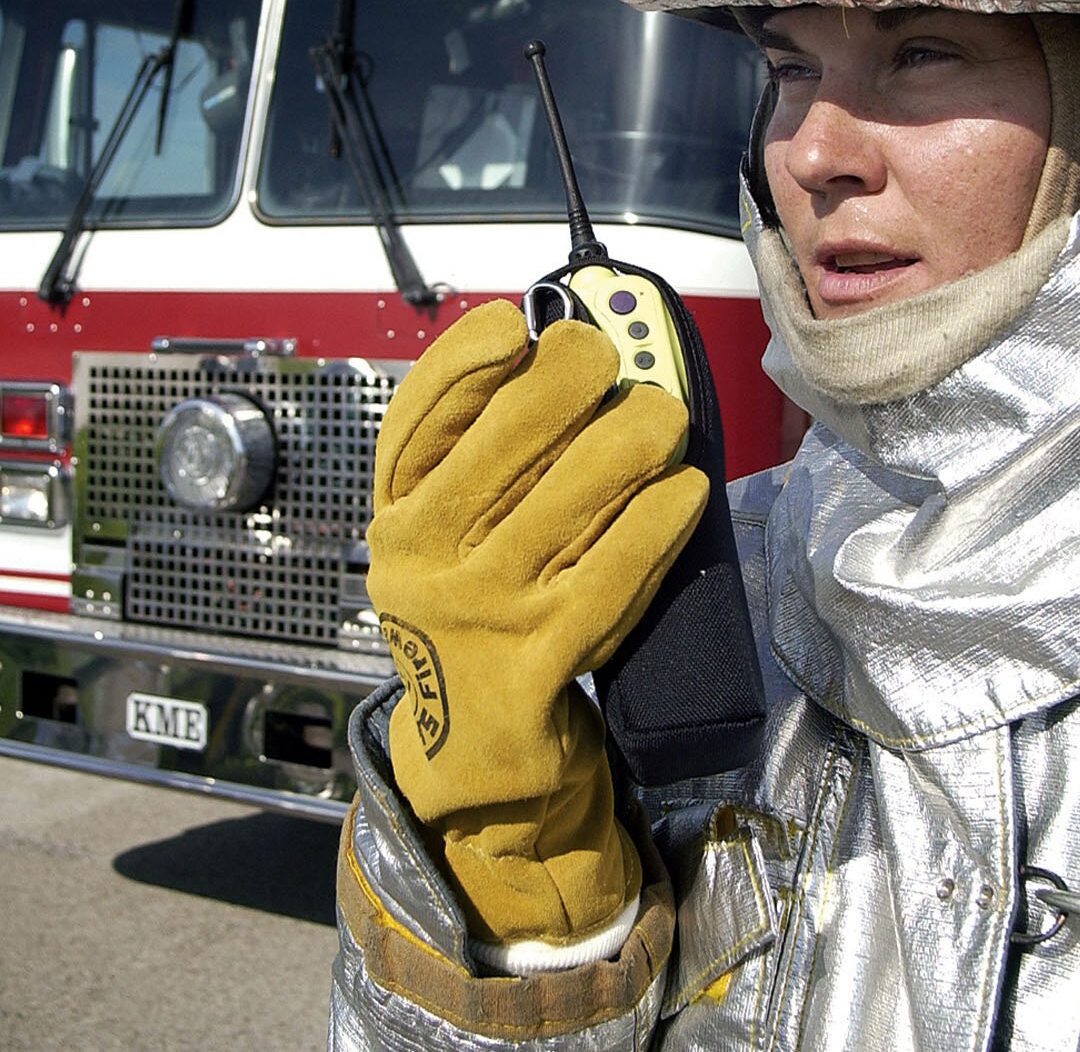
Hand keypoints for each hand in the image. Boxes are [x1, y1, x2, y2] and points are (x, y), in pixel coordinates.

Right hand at [369, 299, 706, 954]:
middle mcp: (424, 561)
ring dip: (629, 440)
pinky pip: (611, 572)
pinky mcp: (539, 661)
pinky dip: (655, 522)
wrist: (471, 758)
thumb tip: (546, 357)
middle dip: (566, 381)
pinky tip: (685, 488)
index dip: (466, 360)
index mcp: (394, 519)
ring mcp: (481, 612)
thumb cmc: (474, 621)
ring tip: (662, 415)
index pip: (418, 419)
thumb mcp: (445, 541)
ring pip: (567, 498)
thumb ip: (474, 460)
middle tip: (612, 358)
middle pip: (500, 443)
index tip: (517, 321)